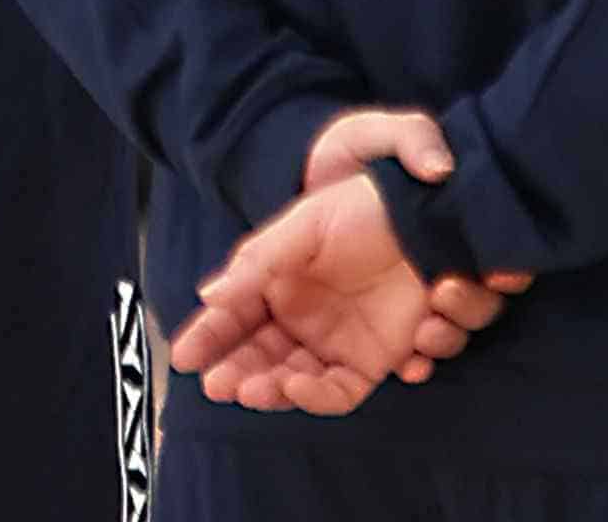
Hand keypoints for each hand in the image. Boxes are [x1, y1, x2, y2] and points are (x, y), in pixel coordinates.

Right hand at [166, 115, 528, 417]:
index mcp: (276, 285)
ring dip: (277, 391)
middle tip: (221, 386)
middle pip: (260, 360)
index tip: (183, 359)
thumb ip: (256, 264)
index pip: (232, 319)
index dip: (207, 339)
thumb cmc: (359, 211)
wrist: (424, 217)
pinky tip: (301, 386)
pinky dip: (323, 395)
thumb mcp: (302, 227)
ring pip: (297, 382)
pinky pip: (344, 390)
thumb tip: (207, 295)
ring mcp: (337, 342)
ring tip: (263, 389)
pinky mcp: (375, 360)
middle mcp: (301, 319)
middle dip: (239, 375)